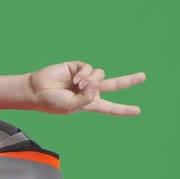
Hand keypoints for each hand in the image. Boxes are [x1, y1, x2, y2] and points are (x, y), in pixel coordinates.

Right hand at [26, 61, 145, 115]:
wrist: (36, 90)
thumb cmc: (51, 102)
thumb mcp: (71, 107)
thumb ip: (87, 98)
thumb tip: (97, 83)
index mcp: (90, 104)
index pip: (110, 108)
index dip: (123, 110)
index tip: (138, 111)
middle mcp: (90, 90)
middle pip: (114, 85)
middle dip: (129, 81)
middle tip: (143, 77)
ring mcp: (85, 78)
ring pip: (101, 75)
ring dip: (91, 80)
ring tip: (78, 85)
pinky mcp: (78, 67)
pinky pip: (90, 69)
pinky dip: (84, 74)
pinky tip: (75, 79)